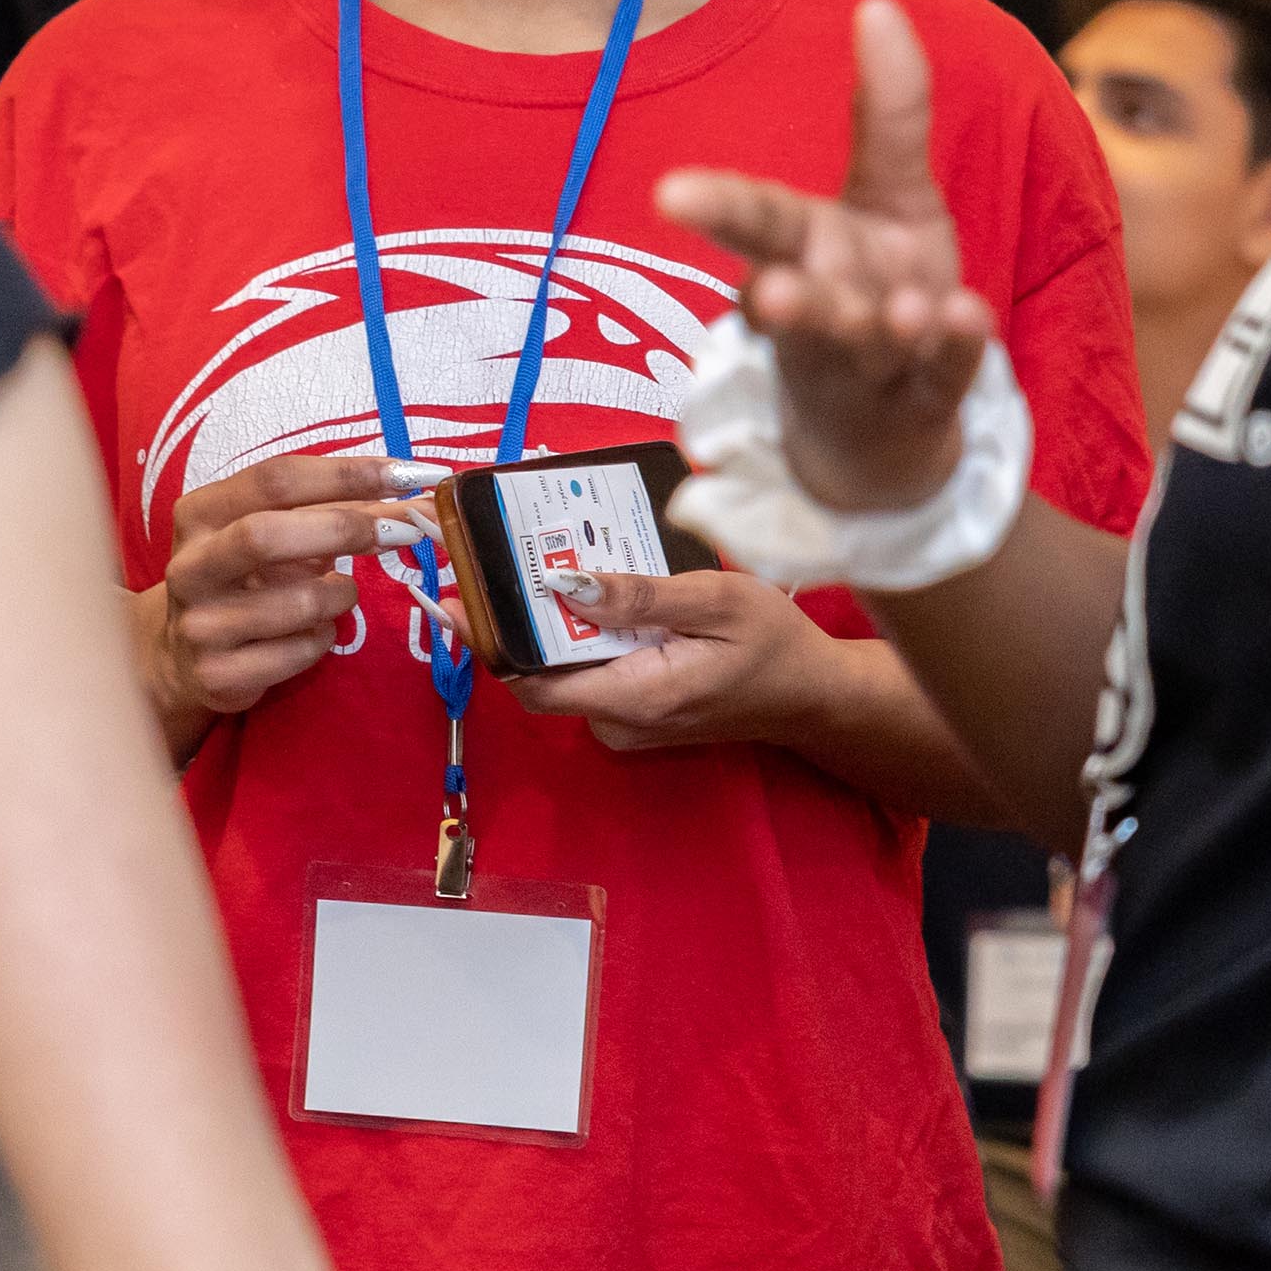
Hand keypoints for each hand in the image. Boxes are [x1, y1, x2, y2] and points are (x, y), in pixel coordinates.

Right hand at [144, 455, 436, 726]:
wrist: (184, 656)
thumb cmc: (247, 578)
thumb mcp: (279, 534)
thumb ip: (341, 510)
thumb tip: (423, 500)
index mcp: (200, 514)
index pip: (275, 479)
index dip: (347, 473)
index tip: (406, 474)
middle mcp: (190, 566)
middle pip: (267, 535)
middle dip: (344, 529)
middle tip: (399, 531)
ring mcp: (199, 624)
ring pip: (297, 603)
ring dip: (341, 595)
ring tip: (342, 593)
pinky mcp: (218, 675)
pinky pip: (301, 651)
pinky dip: (325, 637)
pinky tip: (314, 631)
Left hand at [499, 567, 846, 750]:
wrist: (814, 695)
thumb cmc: (774, 644)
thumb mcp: (716, 603)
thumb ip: (642, 597)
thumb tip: (566, 585)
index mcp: (632, 698)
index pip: (529, 679)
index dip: (487, 637)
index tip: (457, 588)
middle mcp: (617, 721)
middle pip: (538, 670)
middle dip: (513, 613)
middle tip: (493, 549)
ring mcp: (625, 720)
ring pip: (563, 666)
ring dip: (547, 617)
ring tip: (536, 551)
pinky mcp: (635, 709)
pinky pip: (589, 668)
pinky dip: (580, 630)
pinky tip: (588, 583)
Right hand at [657, 0, 992, 510]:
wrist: (883, 434)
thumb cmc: (869, 291)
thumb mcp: (888, 196)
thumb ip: (885, 111)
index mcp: (798, 255)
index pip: (753, 225)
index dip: (714, 207)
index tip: (668, 192)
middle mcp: (823, 314)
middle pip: (800, 306)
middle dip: (788, 301)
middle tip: (771, 293)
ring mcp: (871, 369)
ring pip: (868, 350)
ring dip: (880, 330)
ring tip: (903, 310)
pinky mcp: (925, 405)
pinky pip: (943, 380)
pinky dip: (955, 353)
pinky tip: (967, 317)